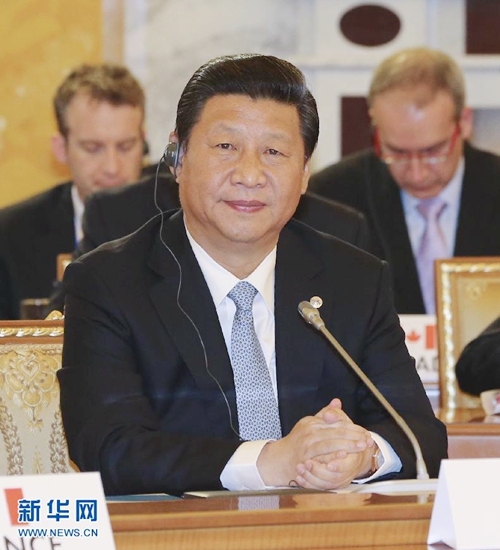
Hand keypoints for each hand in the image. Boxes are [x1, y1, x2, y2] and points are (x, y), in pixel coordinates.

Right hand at [256, 399, 372, 487]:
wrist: (280, 459)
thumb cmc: (297, 442)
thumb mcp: (308, 424)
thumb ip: (324, 414)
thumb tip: (337, 402)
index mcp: (312, 423)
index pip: (336, 422)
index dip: (352, 427)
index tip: (364, 431)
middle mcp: (310, 433)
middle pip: (335, 432)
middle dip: (354, 436)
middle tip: (368, 439)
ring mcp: (307, 446)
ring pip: (330, 443)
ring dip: (347, 445)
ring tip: (361, 446)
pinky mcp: (305, 459)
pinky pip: (321, 457)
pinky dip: (333, 456)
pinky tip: (344, 456)